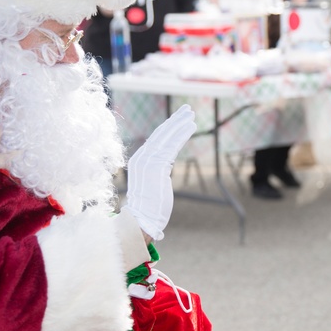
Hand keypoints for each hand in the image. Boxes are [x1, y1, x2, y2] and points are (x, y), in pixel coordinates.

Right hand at [124, 104, 195, 240]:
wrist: (141, 221)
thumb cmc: (148, 208)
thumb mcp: (152, 184)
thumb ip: (157, 172)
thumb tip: (163, 169)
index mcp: (139, 161)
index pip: (155, 139)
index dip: (168, 128)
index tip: (179, 119)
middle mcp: (142, 158)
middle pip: (161, 134)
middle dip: (175, 120)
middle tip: (187, 109)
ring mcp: (148, 161)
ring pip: (167, 137)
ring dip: (180, 124)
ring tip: (191, 114)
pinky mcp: (157, 166)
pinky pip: (172, 145)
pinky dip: (182, 133)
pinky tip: (191, 126)